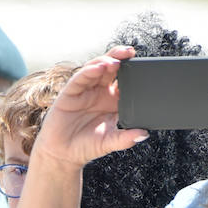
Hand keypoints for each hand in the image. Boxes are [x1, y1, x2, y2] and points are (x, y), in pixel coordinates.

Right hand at [32, 47, 148, 168]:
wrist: (63, 154)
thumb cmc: (86, 146)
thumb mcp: (110, 142)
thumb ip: (126, 138)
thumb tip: (143, 134)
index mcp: (112, 101)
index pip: (124, 80)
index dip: (132, 71)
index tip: (144, 66)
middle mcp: (99, 92)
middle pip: (111, 68)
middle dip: (120, 58)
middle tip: (130, 53)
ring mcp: (85, 90)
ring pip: (96, 68)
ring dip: (106, 61)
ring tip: (116, 61)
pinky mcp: (70, 92)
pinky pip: (80, 78)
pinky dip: (89, 71)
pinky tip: (98, 68)